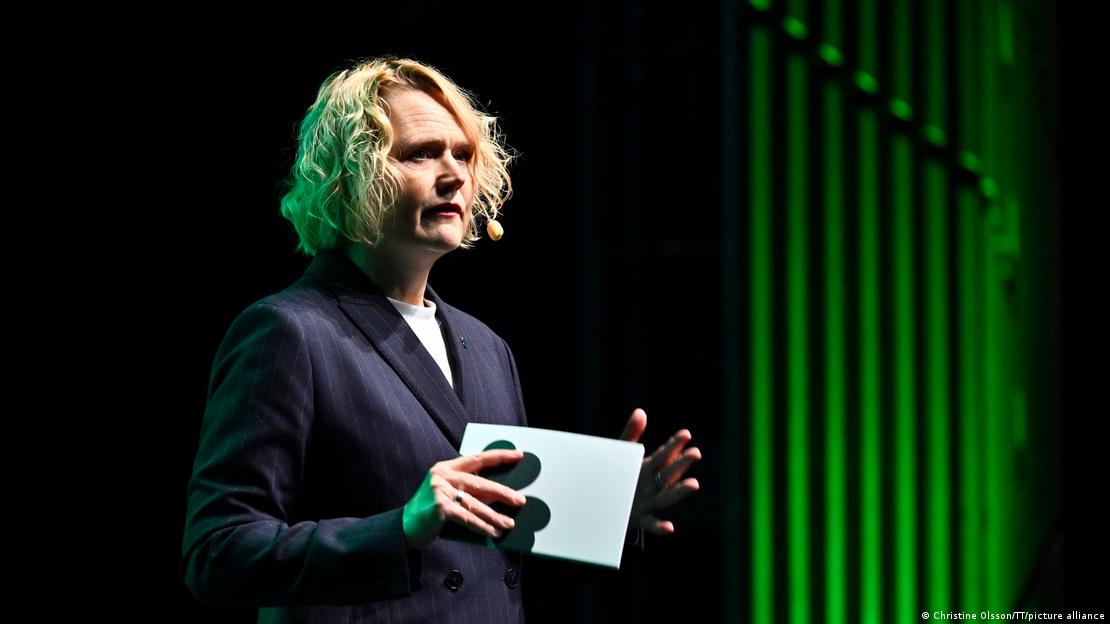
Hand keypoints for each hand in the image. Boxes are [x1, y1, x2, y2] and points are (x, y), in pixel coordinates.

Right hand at [402, 449, 527, 547]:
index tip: (518, 455)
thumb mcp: (446, 493)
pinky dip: (482, 526)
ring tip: (509, 523)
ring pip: (476, 504)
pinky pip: (467, 518)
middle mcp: (442, 476)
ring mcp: (439, 491)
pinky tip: (493, 532)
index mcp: (446, 468)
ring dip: (495, 515)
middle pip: (480, 483)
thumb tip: (500, 496)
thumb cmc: (429, 511)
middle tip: (520, 500)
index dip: (499, 456)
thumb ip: (466, 490)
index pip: (477, 458)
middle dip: (503, 492)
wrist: (404, 527)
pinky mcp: (439, 508)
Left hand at [620, 408, 700, 534]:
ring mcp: (649, 503)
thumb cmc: (615, 477)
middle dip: (682, 464)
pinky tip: (669, 527)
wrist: (601, 505)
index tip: (686, 434)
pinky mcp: (639, 519)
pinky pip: (652, 524)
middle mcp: (653, 485)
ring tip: (694, 484)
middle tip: (695, 453)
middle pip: (669, 473)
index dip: (674, 445)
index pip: (665, 455)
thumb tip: (641, 411)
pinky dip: (661, 527)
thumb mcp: (621, 454)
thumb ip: (631, 434)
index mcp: (649, 468)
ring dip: (680, 491)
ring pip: (667, 497)